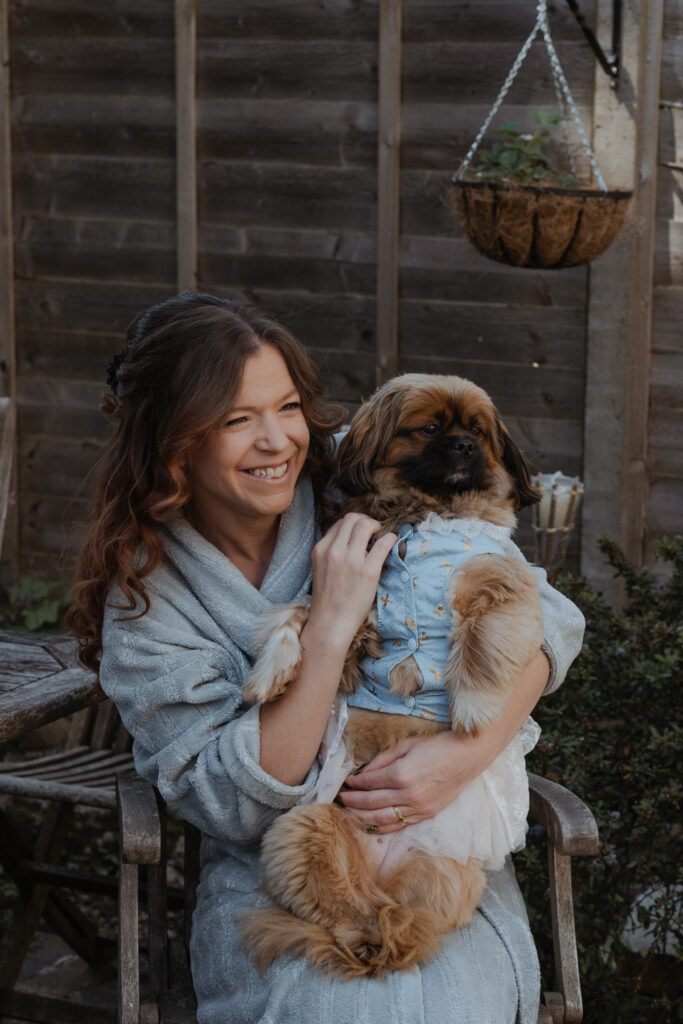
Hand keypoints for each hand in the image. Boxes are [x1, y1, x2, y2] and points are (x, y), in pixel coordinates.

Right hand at [304, 514, 396, 652]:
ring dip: (377, 526)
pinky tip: (392, 541)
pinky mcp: (368, 571)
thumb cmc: (329, 598)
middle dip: (366, 520)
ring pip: (365, 525)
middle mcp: (334, 551)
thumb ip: (332, 551)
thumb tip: (352, 538)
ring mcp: (351, 560)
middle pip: (352, 518)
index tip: (362, 532)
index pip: (340, 523)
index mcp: (321, 549)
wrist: (330, 623)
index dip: (354, 524)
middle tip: (373, 531)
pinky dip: (390, 538)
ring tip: (380, 536)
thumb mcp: (321, 568)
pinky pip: (383, 544)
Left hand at [339, 730, 479, 833]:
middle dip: (353, 801)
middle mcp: (409, 794)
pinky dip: (382, 826)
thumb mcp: (408, 745)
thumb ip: (383, 759)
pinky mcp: (426, 815)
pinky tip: (370, 823)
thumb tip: (363, 772)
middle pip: (372, 803)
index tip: (346, 781)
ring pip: (383, 819)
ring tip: (349, 812)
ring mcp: (419, 808)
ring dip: (362, 817)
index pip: (370, 782)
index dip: (355, 782)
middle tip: (341, 798)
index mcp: (402, 774)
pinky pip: (399, 825)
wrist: (468, 756)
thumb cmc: (438, 745)